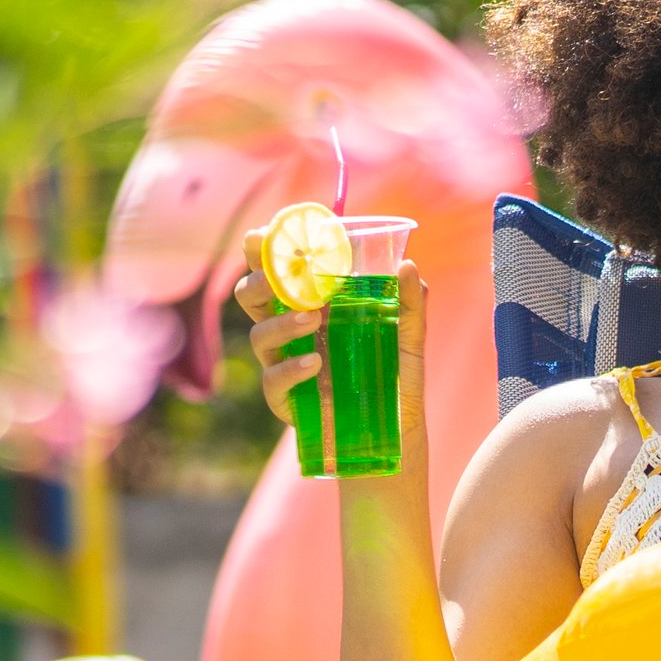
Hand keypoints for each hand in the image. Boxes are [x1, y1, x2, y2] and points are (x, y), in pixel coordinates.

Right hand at [231, 241, 429, 464]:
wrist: (397, 429)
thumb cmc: (397, 374)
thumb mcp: (409, 335)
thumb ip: (409, 301)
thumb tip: (408, 265)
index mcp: (310, 303)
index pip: (277, 268)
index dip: (264, 247)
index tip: (266, 231)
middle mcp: (289, 329)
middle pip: (251, 295)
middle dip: (256, 279)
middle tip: (279, 275)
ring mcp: (283, 363)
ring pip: (258, 334)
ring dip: (280, 321)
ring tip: (312, 318)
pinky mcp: (285, 399)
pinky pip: (273, 379)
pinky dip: (289, 367)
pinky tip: (313, 362)